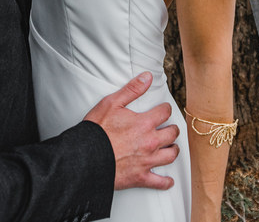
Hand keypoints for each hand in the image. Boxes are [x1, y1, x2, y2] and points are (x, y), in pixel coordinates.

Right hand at [83, 72, 179, 190]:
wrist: (86, 157)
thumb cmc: (97, 130)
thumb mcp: (112, 103)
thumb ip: (132, 90)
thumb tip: (147, 77)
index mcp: (144, 123)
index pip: (165, 112)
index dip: (166, 109)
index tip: (164, 109)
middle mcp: (150, 142)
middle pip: (172, 134)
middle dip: (172, 129)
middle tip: (169, 128)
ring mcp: (147, 161)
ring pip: (170, 156)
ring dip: (173, 150)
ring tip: (171, 148)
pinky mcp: (141, 177)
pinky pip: (159, 182)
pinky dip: (166, 182)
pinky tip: (168, 181)